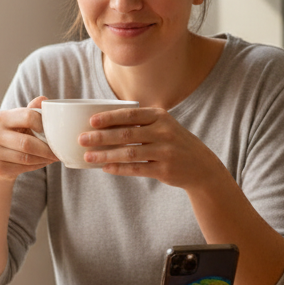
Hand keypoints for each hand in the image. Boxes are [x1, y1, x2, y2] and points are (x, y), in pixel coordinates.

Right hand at [0, 96, 58, 181]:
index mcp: (0, 117)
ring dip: (44, 158)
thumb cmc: (14, 135)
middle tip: (59, 151)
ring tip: (54, 156)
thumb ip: (32, 110)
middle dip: (47, 148)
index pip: (28, 117)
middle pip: (27, 143)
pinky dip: (37, 165)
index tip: (54, 130)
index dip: (44, 124)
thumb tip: (43, 99)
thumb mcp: (20, 121)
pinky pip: (24, 168)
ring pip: (26, 158)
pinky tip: (43, 162)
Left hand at [78, 106, 224, 191]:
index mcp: (160, 117)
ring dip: (105, 155)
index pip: (130, 115)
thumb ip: (140, 123)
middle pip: (126, 134)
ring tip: (88, 156)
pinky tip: (105, 168)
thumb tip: (104, 125)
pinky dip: (119, 168)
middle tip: (82, 139)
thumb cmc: (174, 143)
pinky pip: (136, 169)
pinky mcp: (164, 169)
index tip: (91, 121)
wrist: (201, 166)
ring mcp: (165, 151)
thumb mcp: (163, 126)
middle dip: (101, 136)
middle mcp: (164, 132)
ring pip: (129, 153)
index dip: (109, 117)